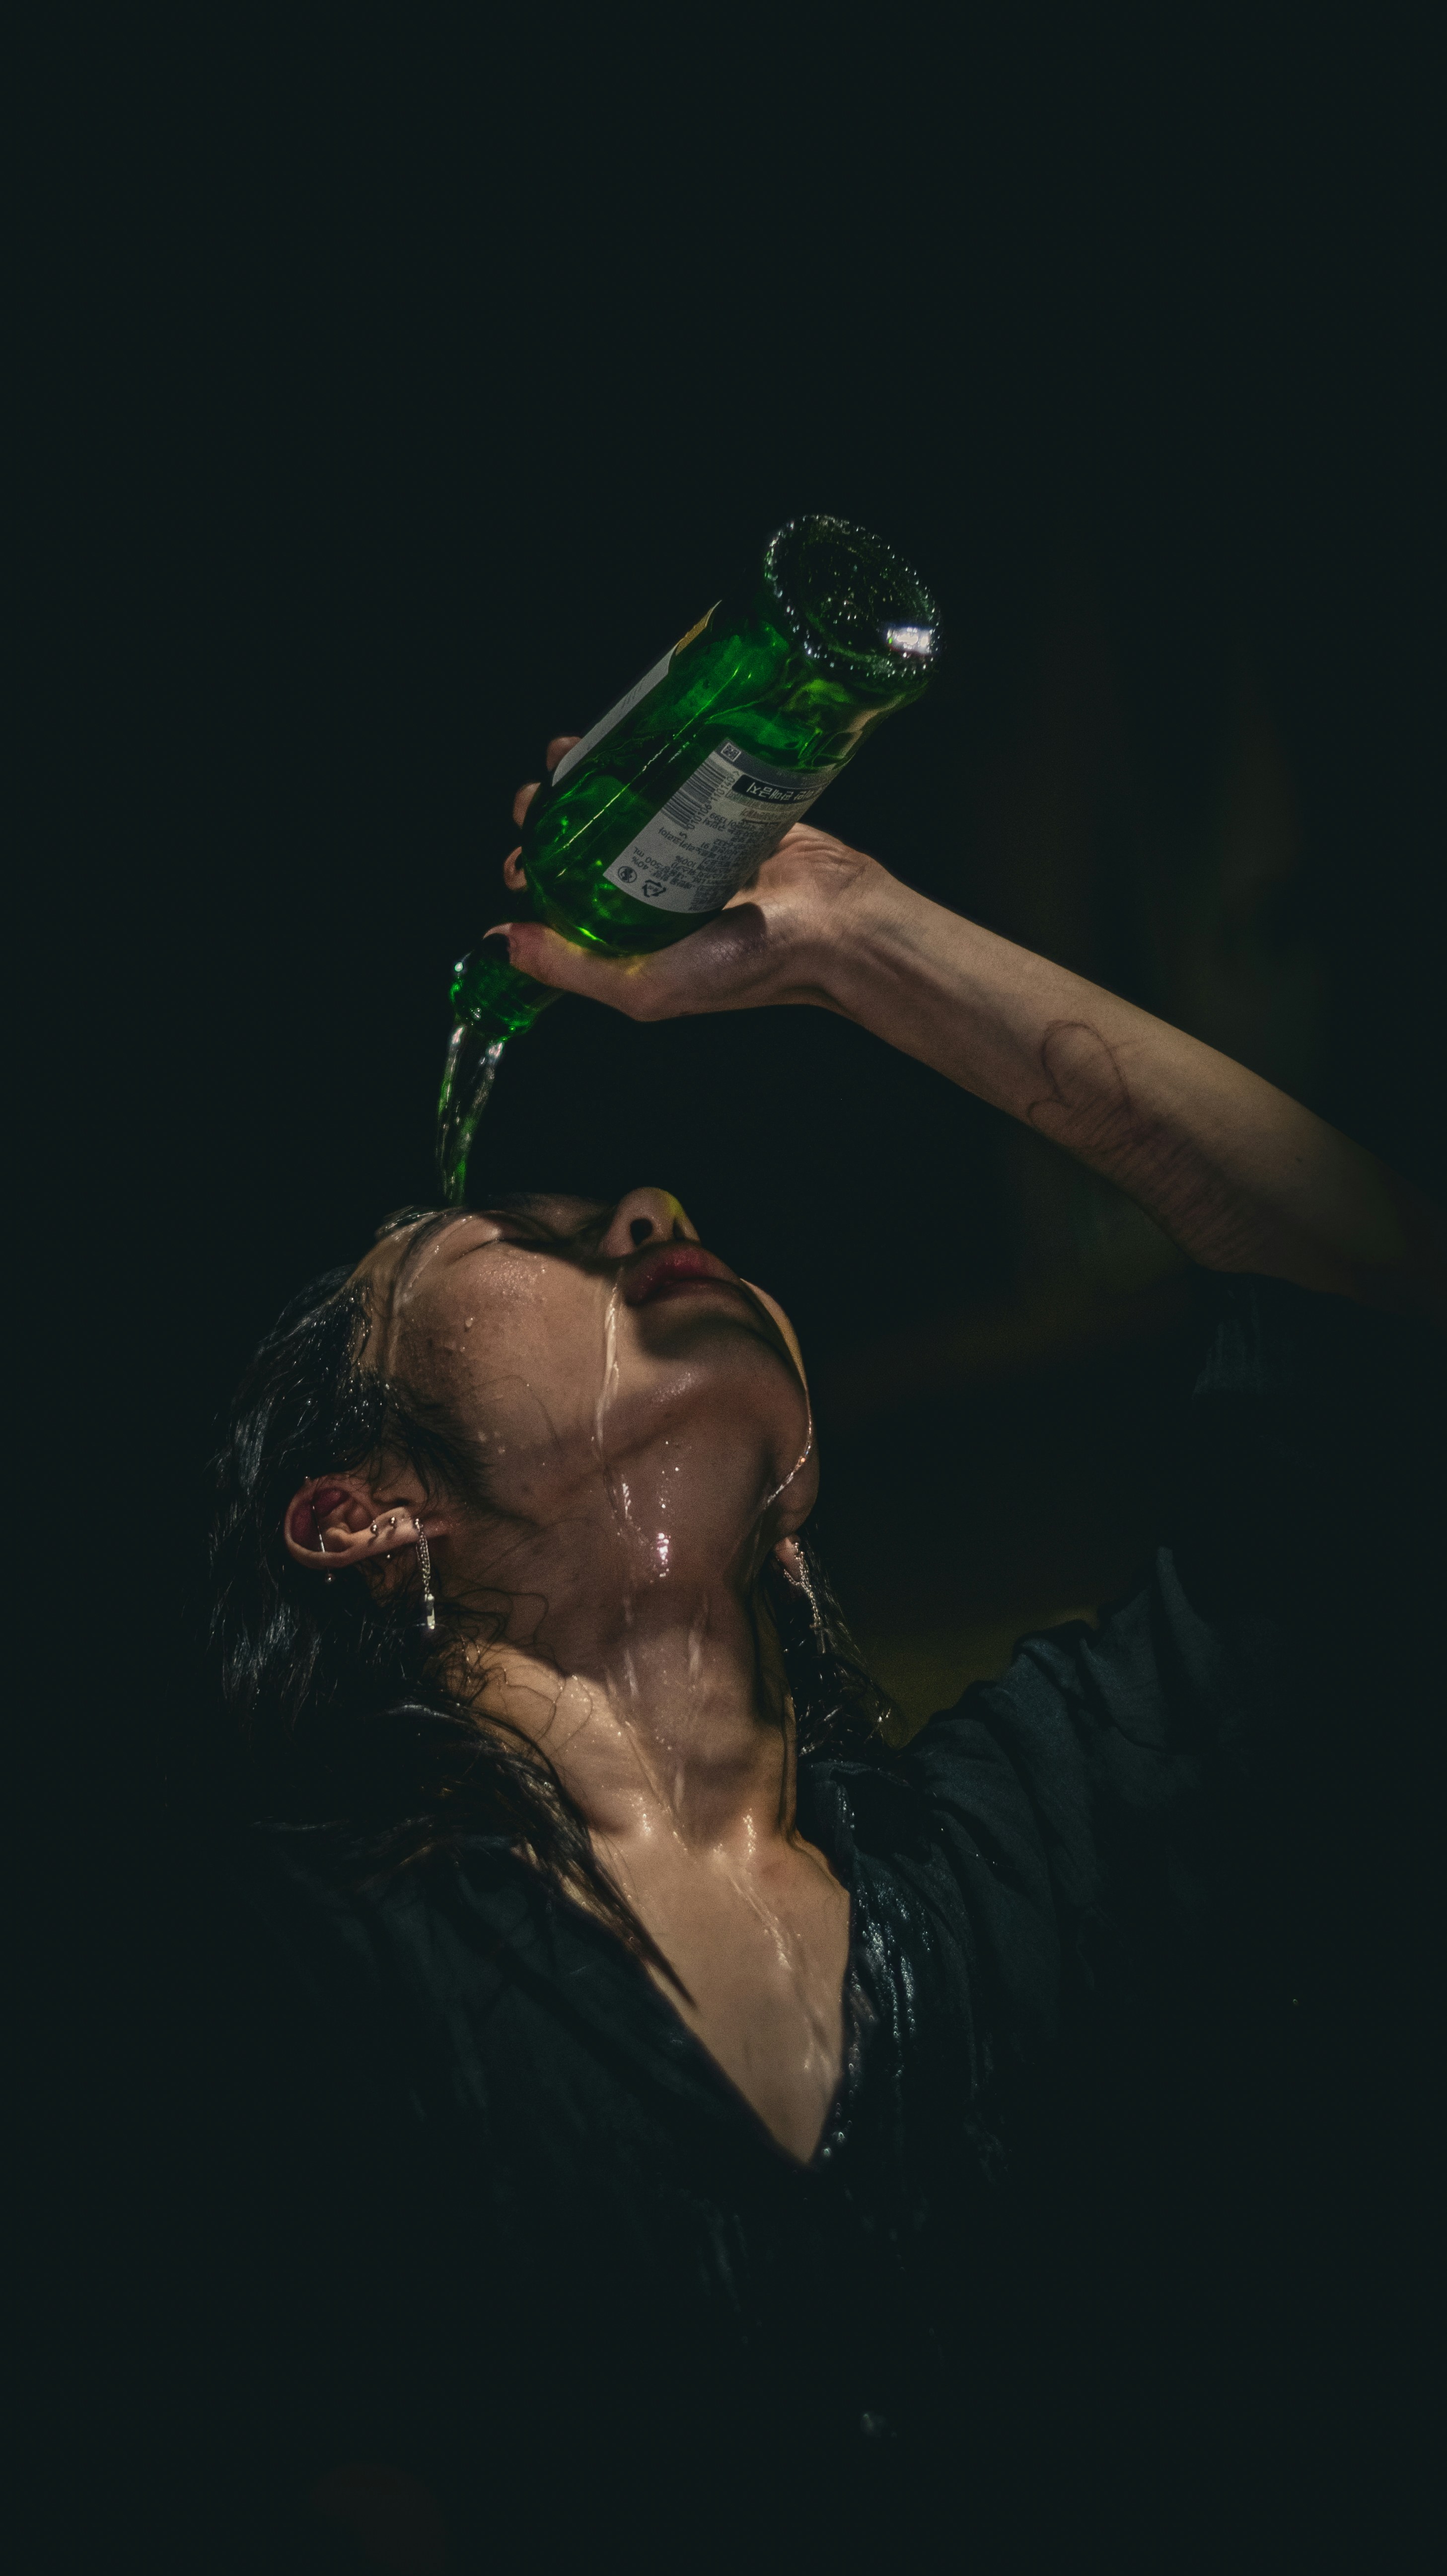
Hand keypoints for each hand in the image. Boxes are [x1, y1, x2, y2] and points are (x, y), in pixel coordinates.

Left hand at [488, 737, 885, 1021]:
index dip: (531, 878)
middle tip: (536, 803)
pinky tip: (618, 737)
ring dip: (587, 781)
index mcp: (630, 939)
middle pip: (583, 847)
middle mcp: (652, 893)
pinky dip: (641, 755)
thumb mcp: (647, 986)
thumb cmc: (749, 966)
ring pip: (621, 805)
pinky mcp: (719, 808)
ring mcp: (684, 847)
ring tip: (566, 759)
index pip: (562, 904)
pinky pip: (669, 776)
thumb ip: (573, 969)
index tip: (517, 860)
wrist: (835, 922)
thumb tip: (501, 943)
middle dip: (550, 822)